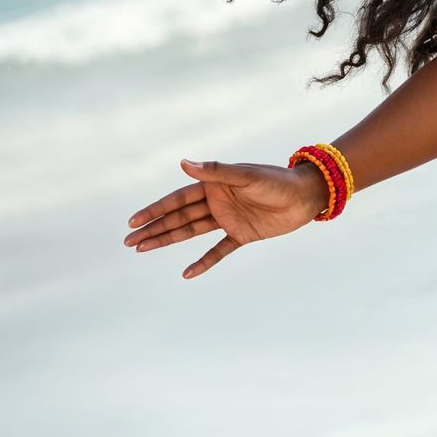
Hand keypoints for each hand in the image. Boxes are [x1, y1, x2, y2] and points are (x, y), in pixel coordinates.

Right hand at [123, 157, 331, 277]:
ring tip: (143, 249)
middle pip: (178, 218)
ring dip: (168, 240)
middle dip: (154, 228)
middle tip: (129, 241)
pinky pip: (219, 250)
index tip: (132, 221)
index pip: (176, 200)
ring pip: (191, 232)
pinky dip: (204, 262)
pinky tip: (187, 273)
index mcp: (214, 186)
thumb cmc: (277, 180)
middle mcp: (217, 202)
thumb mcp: (245, 175)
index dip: (154, 210)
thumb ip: (215, 172)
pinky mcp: (243, 235)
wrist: (307, 196)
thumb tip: (183, 163)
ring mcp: (228, 219)